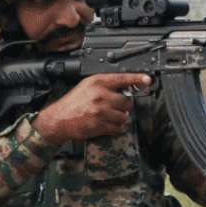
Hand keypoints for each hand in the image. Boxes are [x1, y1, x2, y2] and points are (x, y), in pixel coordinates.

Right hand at [33, 73, 149, 145]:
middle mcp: (99, 94)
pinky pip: (118, 127)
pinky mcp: (100, 124)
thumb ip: (104, 86)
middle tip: (113, 108)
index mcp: (96, 82)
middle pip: (127, 102)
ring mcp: (100, 110)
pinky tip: (104, 125)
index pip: (122, 78)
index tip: (147, 79)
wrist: (57, 120)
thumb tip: (124, 89)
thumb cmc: (72, 104)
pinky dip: (114, 128)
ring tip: (106, 117)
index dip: (137, 79)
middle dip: (123, 107)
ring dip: (118, 119)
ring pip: (124, 117)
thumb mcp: (86, 87)